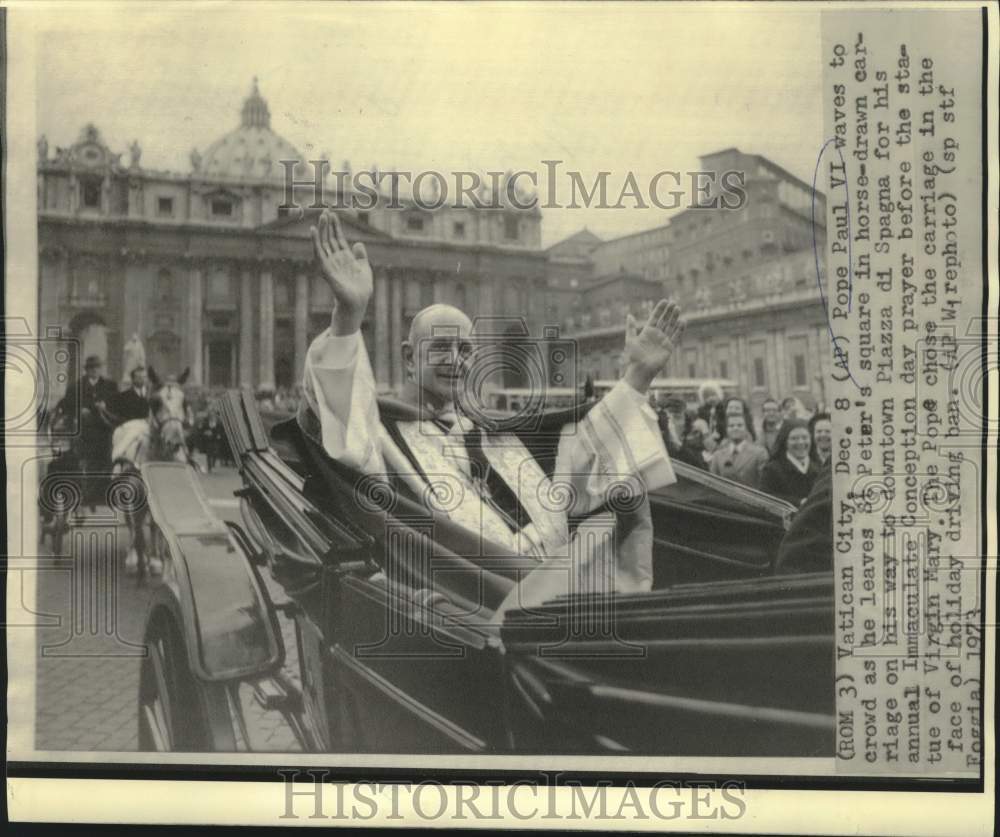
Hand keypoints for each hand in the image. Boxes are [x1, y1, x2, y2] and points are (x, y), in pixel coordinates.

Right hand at [310, 209, 372, 335]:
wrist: (359, 302)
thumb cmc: (361, 289)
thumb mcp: (365, 268)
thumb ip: (361, 256)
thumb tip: (358, 244)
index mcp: (344, 257)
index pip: (337, 238)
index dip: (335, 226)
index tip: (333, 213)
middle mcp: (335, 259)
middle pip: (329, 238)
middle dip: (327, 224)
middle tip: (325, 209)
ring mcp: (330, 264)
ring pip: (323, 243)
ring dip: (321, 230)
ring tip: (321, 217)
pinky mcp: (326, 269)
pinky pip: (319, 254)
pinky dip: (315, 242)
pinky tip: (313, 231)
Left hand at [622, 300, 683, 394]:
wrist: (641, 370)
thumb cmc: (634, 357)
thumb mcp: (630, 340)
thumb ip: (631, 328)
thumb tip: (629, 315)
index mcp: (647, 332)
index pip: (655, 317)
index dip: (660, 309)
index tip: (665, 301)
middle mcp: (656, 335)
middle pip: (664, 320)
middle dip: (669, 312)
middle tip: (674, 303)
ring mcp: (663, 341)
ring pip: (671, 326)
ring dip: (675, 318)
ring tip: (678, 308)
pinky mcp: (669, 347)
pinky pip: (676, 336)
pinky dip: (680, 329)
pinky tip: (683, 321)